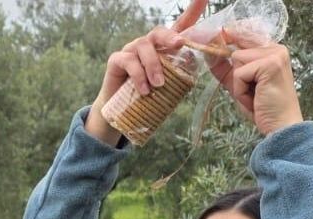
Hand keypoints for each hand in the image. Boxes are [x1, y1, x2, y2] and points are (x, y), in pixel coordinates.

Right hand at [84, 0, 207, 144]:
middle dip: (169, 36)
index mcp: (164, 48)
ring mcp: (130, 50)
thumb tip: (196, 63)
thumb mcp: (170, 86)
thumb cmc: (149, 99)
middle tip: (179, 45)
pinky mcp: (116, 61)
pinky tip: (144, 90)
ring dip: (153, 65)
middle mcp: (147, 45)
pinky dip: (138, 75)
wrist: (121, 115)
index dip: (192, 10)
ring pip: (143, 46)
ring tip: (158, 85)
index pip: (180, 25)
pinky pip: (128, 61)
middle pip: (158, 32)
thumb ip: (181, 74)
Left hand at [205, 34, 302, 136]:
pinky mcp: (269, 65)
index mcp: (273, 51)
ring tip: (255, 97)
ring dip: (239, 85)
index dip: (230, 39)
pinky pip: (239, 74)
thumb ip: (228, 69)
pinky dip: (241, 90)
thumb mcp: (242, 85)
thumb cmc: (263, 109)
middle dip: (237, 76)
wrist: (281, 128)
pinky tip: (255, 99)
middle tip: (253, 95)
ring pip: (236, 60)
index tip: (220, 32)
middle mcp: (277, 49)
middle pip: (236, 52)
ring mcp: (275, 55)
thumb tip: (209, 54)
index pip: (245, 37)